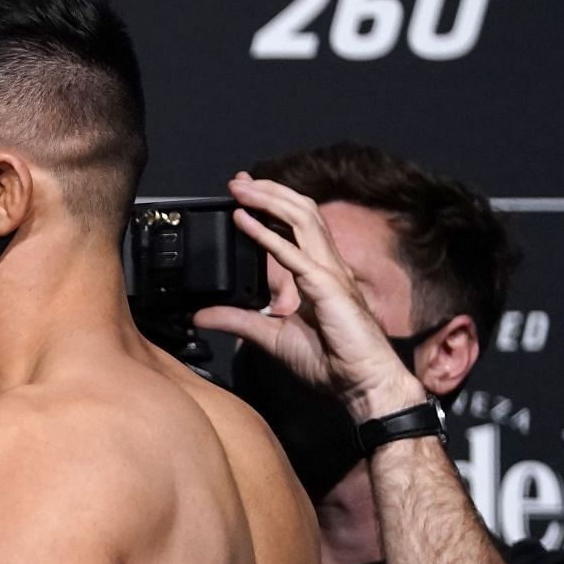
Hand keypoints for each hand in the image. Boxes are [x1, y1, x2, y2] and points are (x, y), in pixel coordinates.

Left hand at [193, 173, 427, 420]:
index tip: (243, 194)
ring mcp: (329, 273)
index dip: (271, 205)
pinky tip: (245, 223)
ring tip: (242, 189)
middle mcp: (326, 265)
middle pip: (300, 212)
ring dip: (269, 201)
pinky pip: (293, 256)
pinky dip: (266, 237)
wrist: (361, 383)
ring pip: (301, 220)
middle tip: (238, 181)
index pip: (295, 227)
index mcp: (317, 273)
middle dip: (269, 192)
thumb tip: (202, 316)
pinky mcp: (327, 288)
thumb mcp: (270, 337)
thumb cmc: (330, 361)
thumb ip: (238, 321)